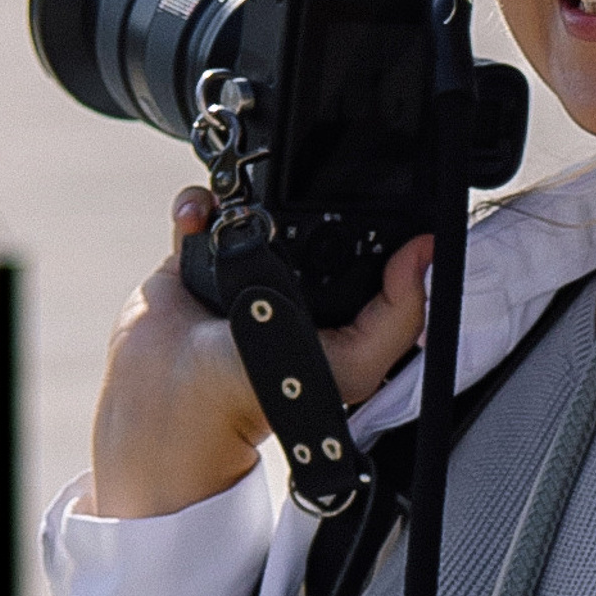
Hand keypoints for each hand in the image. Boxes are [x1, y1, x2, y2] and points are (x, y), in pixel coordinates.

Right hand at [83, 190, 438, 519]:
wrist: (171, 401)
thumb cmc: (256, 399)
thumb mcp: (349, 367)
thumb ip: (397, 321)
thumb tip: (424, 257)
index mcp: (336, 310)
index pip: (369, 256)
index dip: (377, 229)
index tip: (377, 205)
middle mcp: (293, 285)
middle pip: (309, 218)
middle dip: (302, 201)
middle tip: (295, 201)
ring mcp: (241, 268)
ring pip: (251, 205)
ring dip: (242, 195)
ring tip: (238, 211)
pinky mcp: (194, 259)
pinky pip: (200, 211)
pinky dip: (197, 205)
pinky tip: (200, 218)